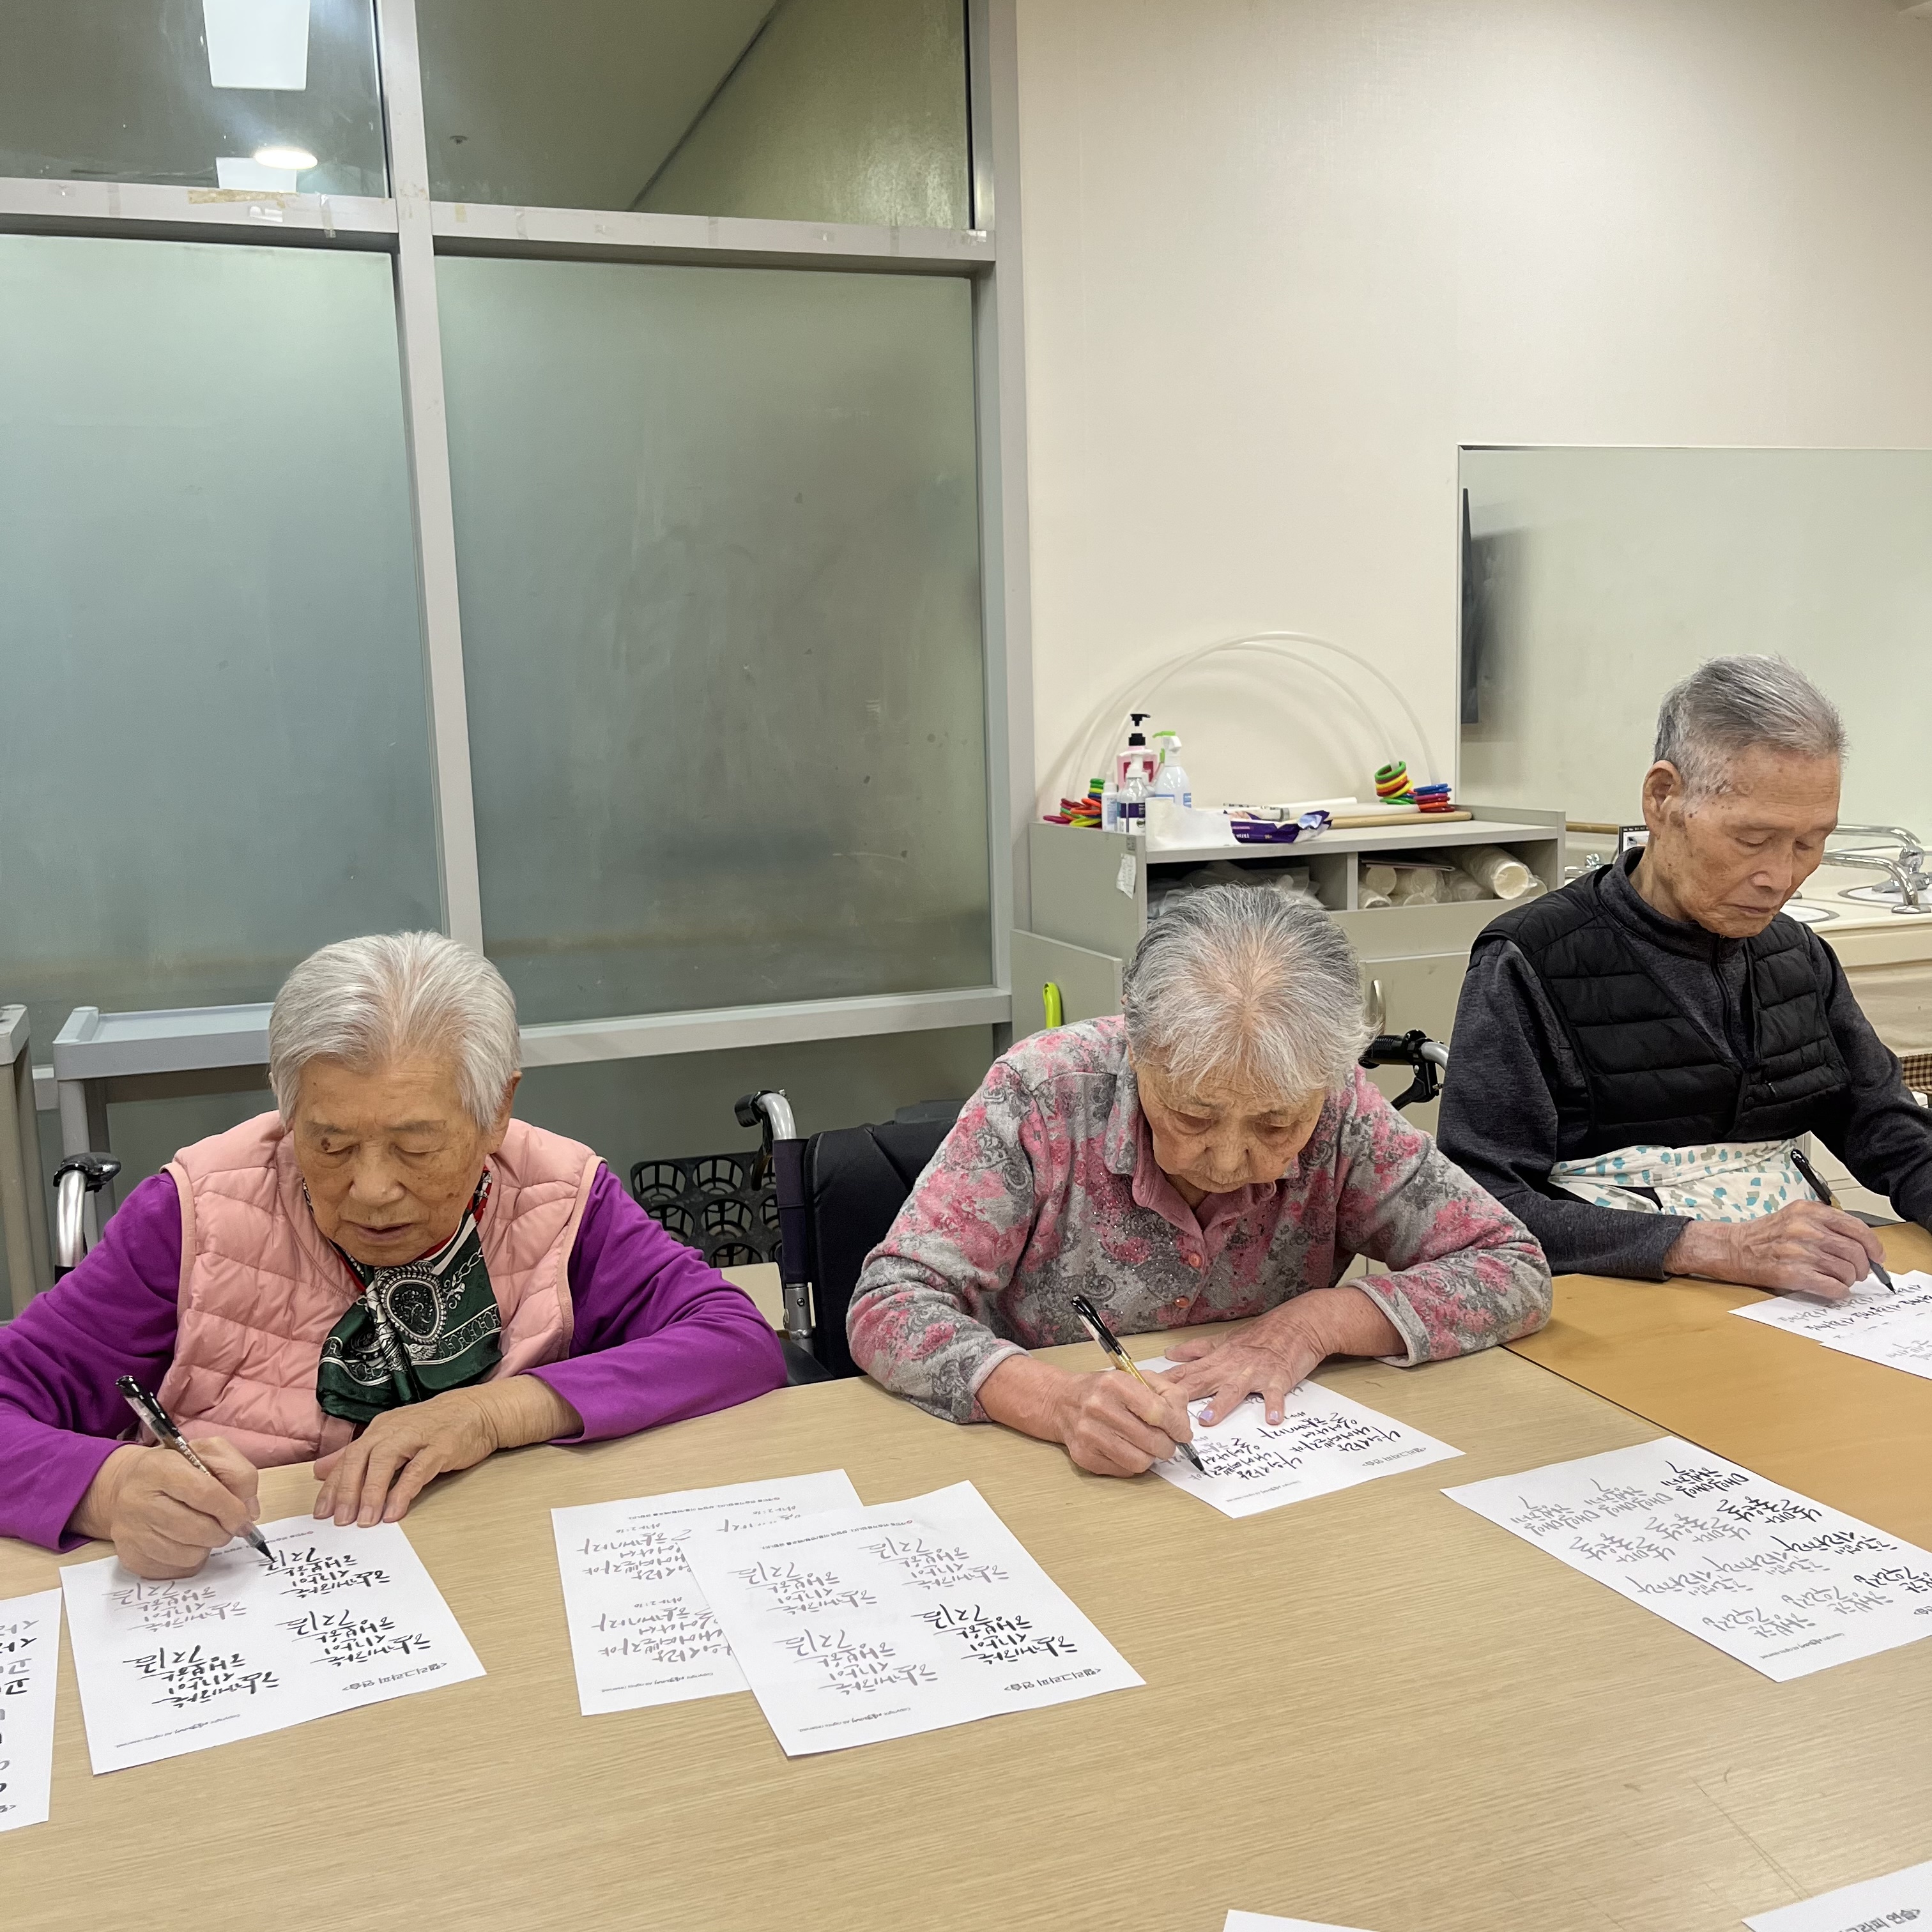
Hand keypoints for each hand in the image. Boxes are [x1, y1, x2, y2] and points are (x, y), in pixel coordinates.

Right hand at [72, 1440, 260, 1579]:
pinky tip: (186, 1541)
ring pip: (188, 1554)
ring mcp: (132, 1532)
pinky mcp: (131, 1557)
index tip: (244, 1517)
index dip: (232, 1509)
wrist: (124, 1485)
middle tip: (227, 1525)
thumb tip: (250, 1512)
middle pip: (198, 1529)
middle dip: (223, 1531)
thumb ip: (239, 1474)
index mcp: (162, 1468)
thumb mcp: (210, 1452)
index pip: (205, 1493)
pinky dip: (190, 1559)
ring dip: (207, 1545)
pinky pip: (175, 1569)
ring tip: (204, 1529)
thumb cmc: (176, 1467)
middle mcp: (140, 1501)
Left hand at [313, 1378, 578, 1526]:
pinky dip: (403, 1492)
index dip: (333, 1485)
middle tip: (340, 1522)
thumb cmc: (434, 1427)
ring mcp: (417, 1436)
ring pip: (384, 1462)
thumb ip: (357, 1454)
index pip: (348, 1457)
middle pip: (361, 1459)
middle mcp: (393, 1429)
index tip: (321, 1513)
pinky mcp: (441, 1446)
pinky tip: (394, 1513)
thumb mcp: (392, 1437)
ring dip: (371, 1493)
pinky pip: (417, 1470)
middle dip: (347, 1491)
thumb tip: (320, 1471)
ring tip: (364, 1521)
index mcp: (380, 1429)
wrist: (477, 1411)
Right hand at [1049, 1368, 1195, 1476]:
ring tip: (1146, 1445)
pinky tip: (1127, 1449)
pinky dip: (1132, 1463)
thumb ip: (1167, 1394)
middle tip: (1166, 1441)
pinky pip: (1124, 1470)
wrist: (1063, 1402)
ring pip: (1140, 1461)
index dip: (1177, 1426)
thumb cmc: (1105, 1391)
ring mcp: (1089, 1434)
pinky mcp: (1084, 1455)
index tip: (1182, 1432)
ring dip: (1150, 1456)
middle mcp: (1099, 1407)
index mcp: (1115, 1383)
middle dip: (1167, 1445)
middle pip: (1152, 1441)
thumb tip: (1183, 1425)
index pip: (1158, 1412)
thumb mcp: (1137, 1378)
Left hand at [1161, 1321, 1323, 1426]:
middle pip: (1203, 1381)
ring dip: (1221, 1404)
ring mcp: (1254, 1372)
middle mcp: (1232, 1366)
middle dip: (1183, 1396)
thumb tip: (1169, 1354)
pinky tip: (1271, 1419)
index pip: (1185, 1372)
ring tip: (1208, 1420)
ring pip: (1234, 1389)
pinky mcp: (1278, 1378)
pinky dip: (1273, 1406)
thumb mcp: (1224, 1340)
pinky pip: (1275, 1394)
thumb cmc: (1260, 1335)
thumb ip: (1196, 1350)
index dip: (1164, 1383)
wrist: (1297, 1324)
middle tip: (1165, 1412)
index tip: (1143, 1393)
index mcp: (1218, 1359)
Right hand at [1665, 1204, 1886, 1300]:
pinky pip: (1830, 1287)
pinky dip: (1837, 1292)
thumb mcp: (1794, 1217)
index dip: (1873, 1246)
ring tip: (1839, 1280)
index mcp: (1808, 1211)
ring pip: (1845, 1271)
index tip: (1877, 1256)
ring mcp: (1798, 1251)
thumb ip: (1824, 1225)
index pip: (1856, 1228)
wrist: (1729, 1248)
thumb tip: (1859, 1244)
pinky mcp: (1791, 1273)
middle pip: (1854, 1252)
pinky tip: (1830, 1289)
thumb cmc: (1761, 1236)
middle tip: (1858, 1273)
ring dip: (1848, 1280)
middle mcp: (1804, 1228)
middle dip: (1863, 1267)